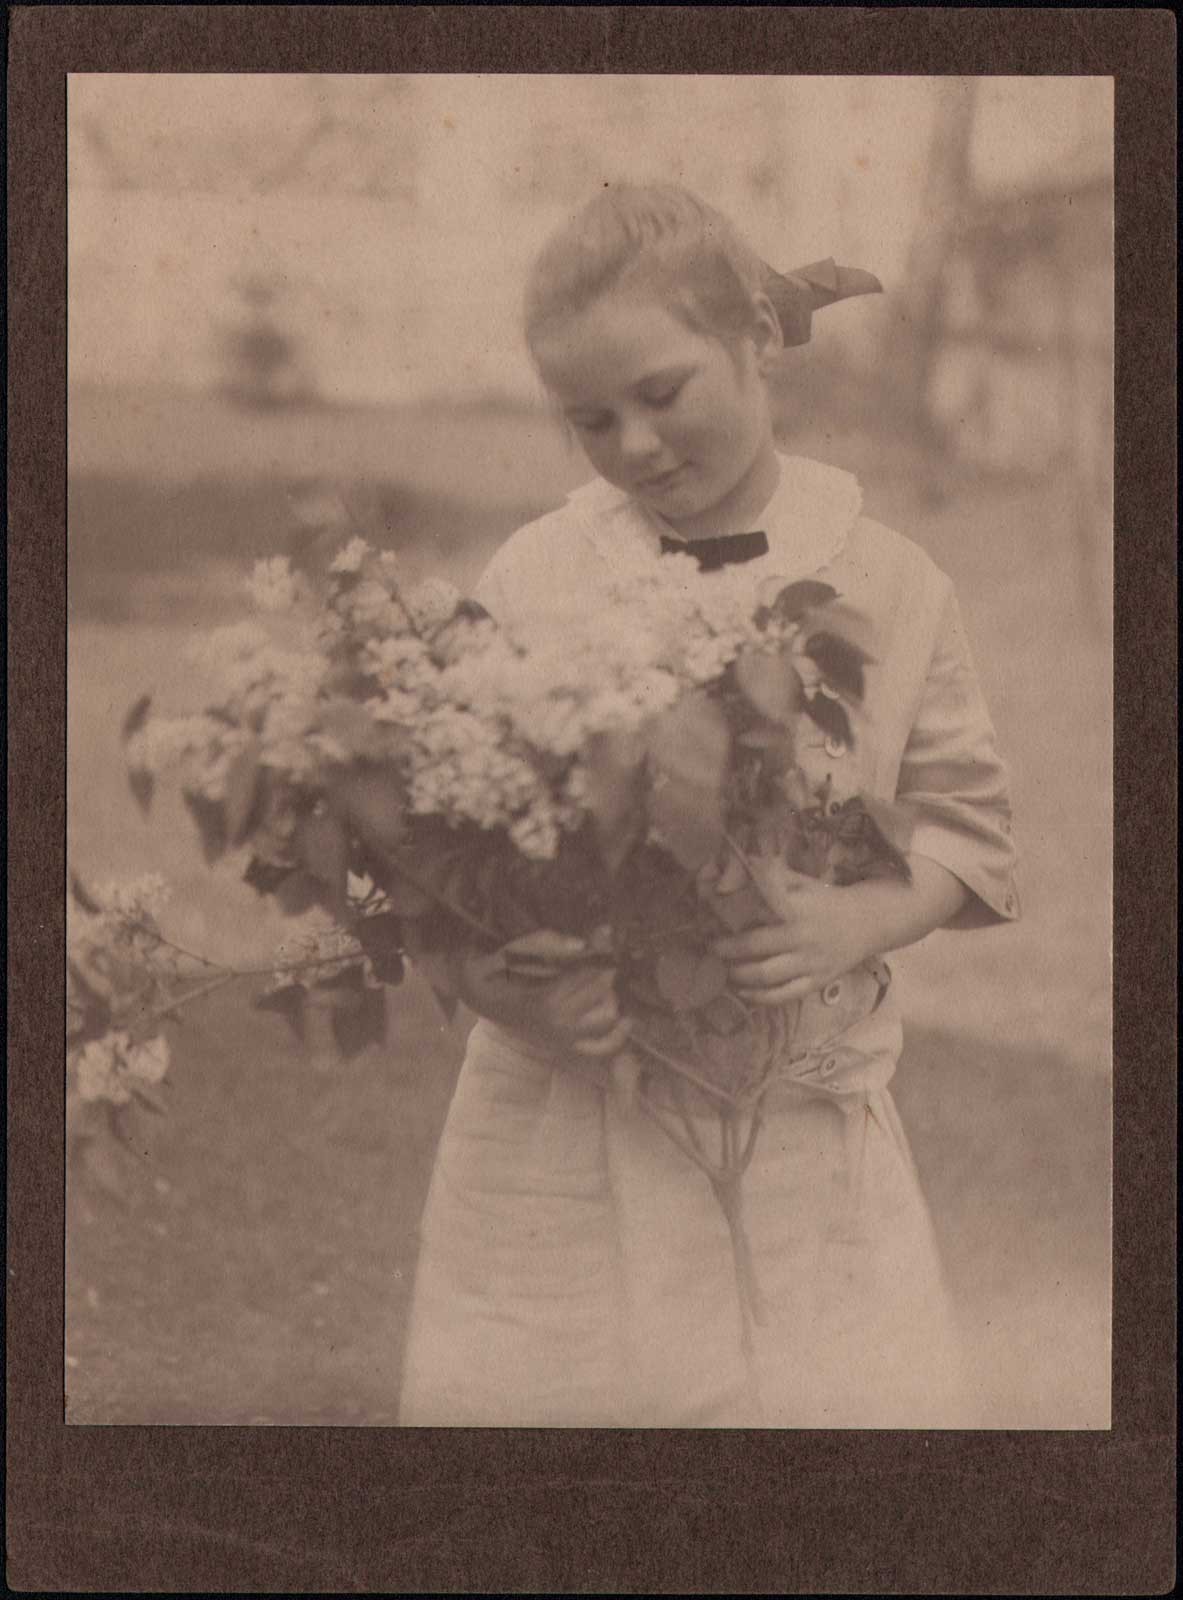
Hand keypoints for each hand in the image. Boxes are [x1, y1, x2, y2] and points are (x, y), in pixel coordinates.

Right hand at [452, 929, 631, 1058]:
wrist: (479, 997)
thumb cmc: (495, 969)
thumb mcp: (513, 949)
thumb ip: (546, 943)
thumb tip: (582, 944)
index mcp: (545, 999)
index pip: (588, 971)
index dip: (601, 949)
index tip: (606, 932)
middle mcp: (558, 1022)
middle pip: (602, 990)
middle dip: (605, 967)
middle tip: (601, 952)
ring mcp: (564, 1037)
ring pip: (607, 1016)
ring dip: (609, 995)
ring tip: (600, 981)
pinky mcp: (567, 1046)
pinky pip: (602, 1048)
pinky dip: (617, 1036)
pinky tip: (627, 1019)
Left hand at [711, 868, 868, 1005]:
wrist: (868, 922)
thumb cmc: (827, 900)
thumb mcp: (802, 882)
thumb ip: (772, 877)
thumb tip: (740, 865)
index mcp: (796, 909)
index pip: (757, 914)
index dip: (731, 919)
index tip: (710, 921)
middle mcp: (802, 937)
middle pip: (756, 947)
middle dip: (728, 950)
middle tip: (712, 949)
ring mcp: (810, 963)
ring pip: (766, 976)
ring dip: (739, 975)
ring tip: (725, 971)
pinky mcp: (817, 982)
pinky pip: (784, 995)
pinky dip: (761, 998)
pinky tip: (743, 993)